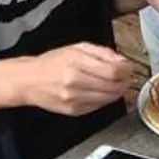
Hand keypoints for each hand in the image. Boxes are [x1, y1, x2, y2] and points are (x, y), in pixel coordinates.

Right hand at [22, 42, 137, 114]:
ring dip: (118, 91)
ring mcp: (74, 99)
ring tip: (116, 83)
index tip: (128, 67)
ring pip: (109, 98)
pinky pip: (99, 106)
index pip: (113, 70)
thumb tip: (122, 61)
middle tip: (126, 76)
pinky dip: (105, 99)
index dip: (126, 70)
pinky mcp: (74, 111)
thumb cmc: (52, 62)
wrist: (29, 80)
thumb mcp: (77, 48)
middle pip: (114, 86)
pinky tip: (101, 91)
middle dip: (125, 81)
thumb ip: (102, 53)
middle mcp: (74, 83)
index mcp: (76, 63)